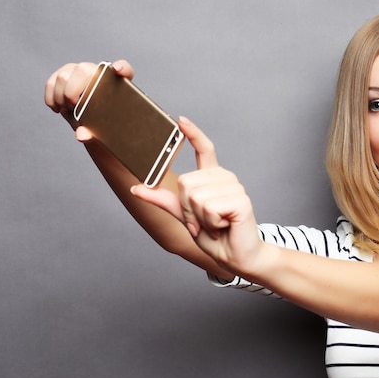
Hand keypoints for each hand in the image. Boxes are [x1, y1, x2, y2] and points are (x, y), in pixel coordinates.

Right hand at [44, 60, 134, 140]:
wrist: (91, 123)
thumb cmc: (103, 126)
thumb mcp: (100, 133)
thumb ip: (93, 134)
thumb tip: (81, 135)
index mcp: (118, 84)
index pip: (125, 70)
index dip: (122, 67)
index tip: (118, 69)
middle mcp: (100, 73)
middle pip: (83, 71)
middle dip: (73, 93)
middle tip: (75, 108)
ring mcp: (82, 71)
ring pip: (63, 77)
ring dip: (60, 97)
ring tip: (68, 110)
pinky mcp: (66, 73)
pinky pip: (52, 82)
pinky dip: (51, 97)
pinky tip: (57, 108)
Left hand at [130, 117, 267, 276]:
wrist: (236, 257)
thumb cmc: (215, 237)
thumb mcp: (184, 216)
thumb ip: (164, 200)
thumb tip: (137, 189)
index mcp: (213, 178)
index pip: (205, 150)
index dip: (193, 134)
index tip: (181, 120)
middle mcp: (225, 178)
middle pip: (186, 182)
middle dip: (189, 210)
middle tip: (205, 222)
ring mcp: (235, 187)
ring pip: (196, 196)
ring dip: (200, 219)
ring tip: (216, 225)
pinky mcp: (240, 200)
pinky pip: (209, 207)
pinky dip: (211, 223)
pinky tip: (224, 226)